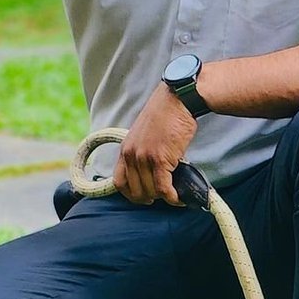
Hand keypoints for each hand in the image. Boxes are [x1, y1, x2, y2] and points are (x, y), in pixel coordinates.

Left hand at [114, 84, 197, 205]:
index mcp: (125, 150)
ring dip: (163, 198)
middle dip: (150, 197)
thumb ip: (142, 153)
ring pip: (150, 191)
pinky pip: (163, 188)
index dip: (131, 194)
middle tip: (162, 195)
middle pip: (135, 190)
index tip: (143, 196)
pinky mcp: (160, 159)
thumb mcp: (144, 135)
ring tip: (174, 195)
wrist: (176, 101)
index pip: (119, 182)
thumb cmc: (165, 117)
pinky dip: (172, 197)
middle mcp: (131, 155)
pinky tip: (179, 197)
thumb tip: (152, 173)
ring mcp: (144, 158)